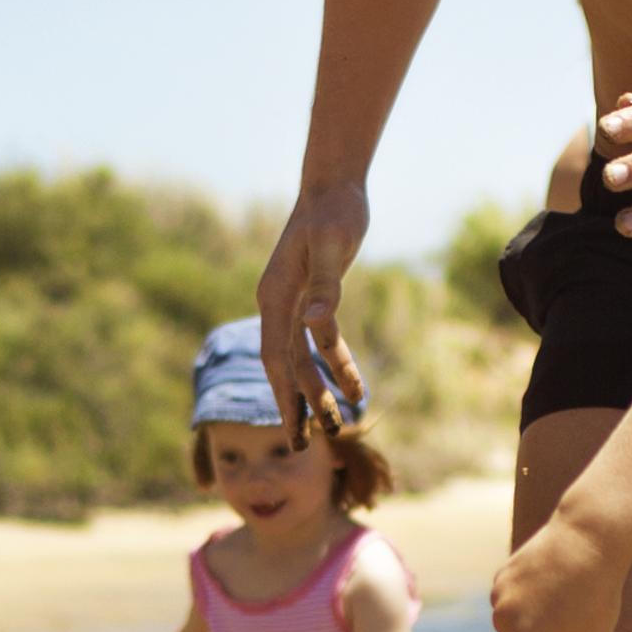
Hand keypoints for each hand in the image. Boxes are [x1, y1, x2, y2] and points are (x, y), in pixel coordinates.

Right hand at [255, 182, 372, 431]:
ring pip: (302, 358)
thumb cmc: (333, 211)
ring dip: (318, 390)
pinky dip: (336, 363)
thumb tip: (317, 325)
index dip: (285, 394)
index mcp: (276, 295)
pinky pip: (321, 341)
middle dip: (295, 404)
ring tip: (337, 425)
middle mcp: (279, 303)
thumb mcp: (333, 245)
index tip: (294, 428)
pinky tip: (355, 386)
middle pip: (284, 365)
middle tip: (303, 446)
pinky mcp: (313, 298)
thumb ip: (327, 286)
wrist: (335, 185)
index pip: (276, 356)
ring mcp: (294, 302)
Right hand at [491, 514, 631, 631]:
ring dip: (540, 621)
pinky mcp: (502, 574)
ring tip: (566, 596)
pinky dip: (533, 598)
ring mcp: (499, 595)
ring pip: (519, 626)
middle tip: (577, 619)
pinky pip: (515, 602)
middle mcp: (503, 622)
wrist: (589, 537)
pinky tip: (554, 580)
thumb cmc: (597, 597)